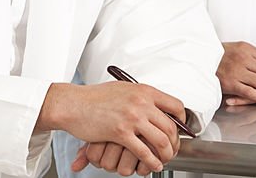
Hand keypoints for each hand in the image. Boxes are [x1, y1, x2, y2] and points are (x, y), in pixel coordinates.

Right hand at [37, 82, 185, 172]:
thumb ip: (139, 97)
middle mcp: (140, 102)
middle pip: (171, 126)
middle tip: (173, 148)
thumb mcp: (122, 90)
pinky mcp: (121, 132)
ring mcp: (131, 117)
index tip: (179, 128)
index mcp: (143, 91)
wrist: (73, 104)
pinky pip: (144, 152)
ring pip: (161, 140)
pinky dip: (152, 162)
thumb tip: (153, 105)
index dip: (181, 120)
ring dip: (166, 154)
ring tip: (164, 158)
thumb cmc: (94, 97)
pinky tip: (153, 164)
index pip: (175, 105)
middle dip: (175, 142)